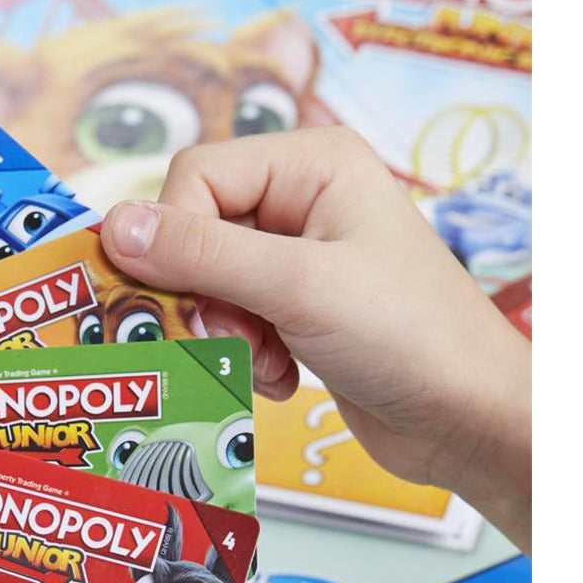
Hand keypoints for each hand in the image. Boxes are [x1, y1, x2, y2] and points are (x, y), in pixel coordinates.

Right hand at [100, 128, 530, 550]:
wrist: (468, 419)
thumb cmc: (409, 337)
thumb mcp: (298, 287)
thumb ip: (202, 253)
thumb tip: (113, 226)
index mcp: (311, 164)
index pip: (195, 176)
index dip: (177, 236)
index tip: (185, 296)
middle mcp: (301, 199)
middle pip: (195, 230)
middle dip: (203, 294)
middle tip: (232, 334)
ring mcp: (298, 255)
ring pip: (206, 282)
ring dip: (224, 332)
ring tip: (268, 360)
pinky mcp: (295, 306)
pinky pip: (231, 319)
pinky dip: (244, 353)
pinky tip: (282, 375)